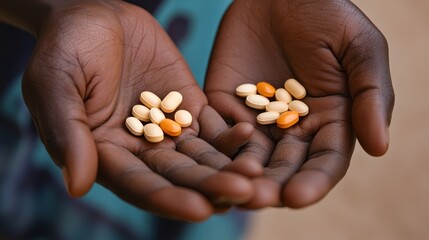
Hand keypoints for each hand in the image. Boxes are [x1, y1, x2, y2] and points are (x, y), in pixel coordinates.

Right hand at [22, 0, 256, 220]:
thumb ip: (67, 133)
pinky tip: (251, 134)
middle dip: (211, 186)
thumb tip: (78, 187)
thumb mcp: (55, 85)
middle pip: (179, 176)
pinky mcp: (189, 106)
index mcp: (105, 155)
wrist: (96, 15)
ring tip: (258, 173)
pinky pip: (213, 125)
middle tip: (244, 193)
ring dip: (229, 167)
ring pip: (202, 156)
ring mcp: (168, 129)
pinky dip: (231, 133)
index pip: (138, 186)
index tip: (200, 210)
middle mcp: (141, 150)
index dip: (169, 199)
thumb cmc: (64, 48)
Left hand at [205, 0, 393, 208]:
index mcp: (329, 121)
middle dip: (272, 184)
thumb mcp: (360, 49)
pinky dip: (215, 145)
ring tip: (234, 188)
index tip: (298, 197)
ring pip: (249, 155)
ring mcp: (256, 119)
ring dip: (241, 173)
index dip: (313, 181)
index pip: (324, 160)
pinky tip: (209, 158)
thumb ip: (370, 95)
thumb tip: (380, 148)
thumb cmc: (328, 15)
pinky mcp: (225, 105)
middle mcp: (292, 128)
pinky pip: (218, 130)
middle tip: (259, 198)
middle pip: (284, 165)